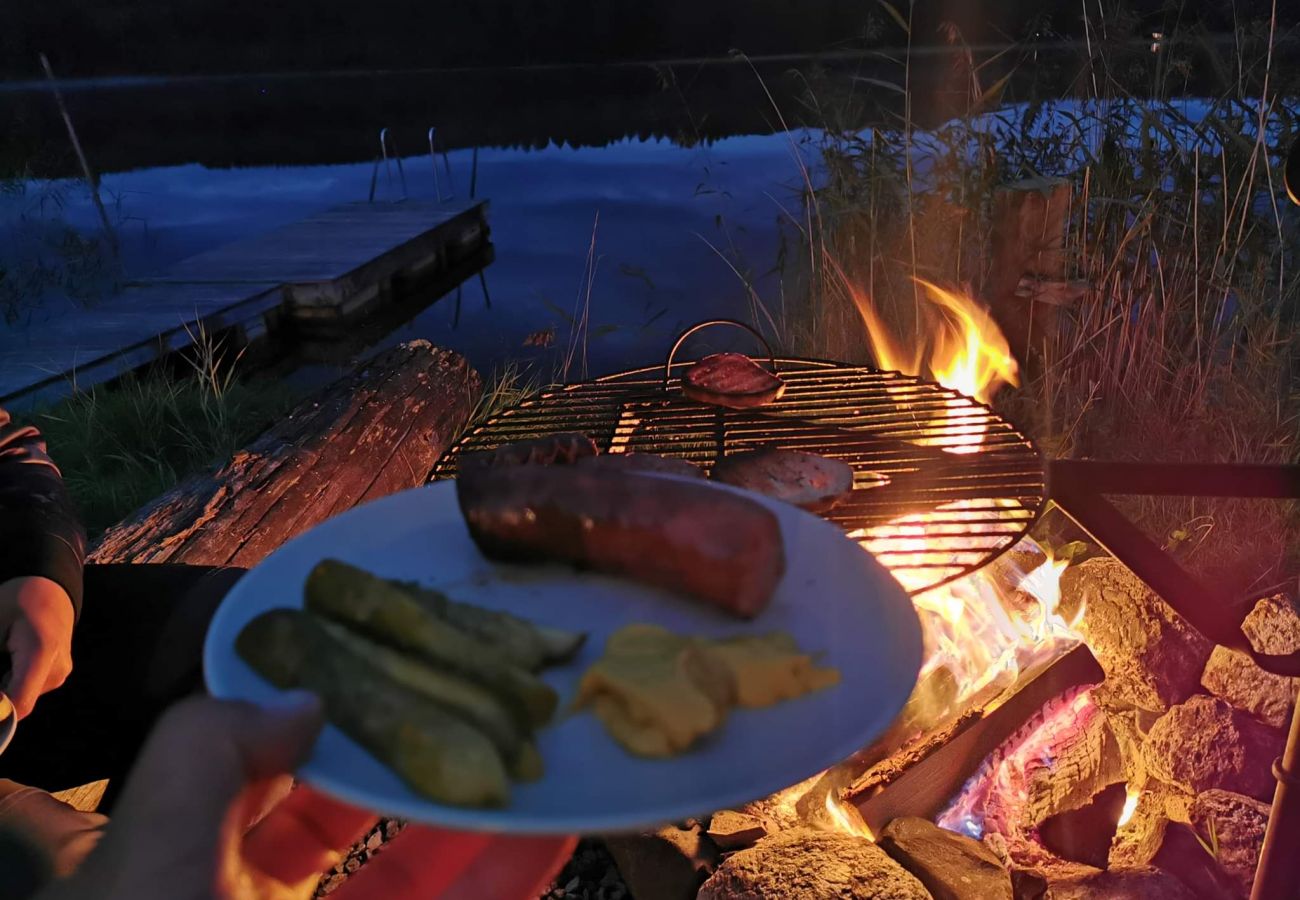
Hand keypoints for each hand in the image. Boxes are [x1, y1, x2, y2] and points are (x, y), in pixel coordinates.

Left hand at [0, 576, 74, 718]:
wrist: (50, 589)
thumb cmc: (17, 600)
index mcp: (41, 654)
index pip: (18, 704)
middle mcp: (57, 669)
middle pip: (17, 701)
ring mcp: (60, 673)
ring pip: (20, 697)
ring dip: (2, 685)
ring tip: (2, 653)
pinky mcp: (59, 674)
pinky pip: (28, 688)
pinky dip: (10, 680)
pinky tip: (9, 658)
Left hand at [37, 695, 575, 899]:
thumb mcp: (145, 856)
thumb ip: (205, 755)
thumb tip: (306, 700)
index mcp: (186, 860)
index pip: (260, 762)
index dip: (315, 706)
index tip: (381, 652)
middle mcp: (257, 898)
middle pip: (350, 811)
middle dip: (409, 753)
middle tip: (472, 692)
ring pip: (415, 869)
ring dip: (475, 813)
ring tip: (531, 751)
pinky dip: (507, 877)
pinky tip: (552, 834)